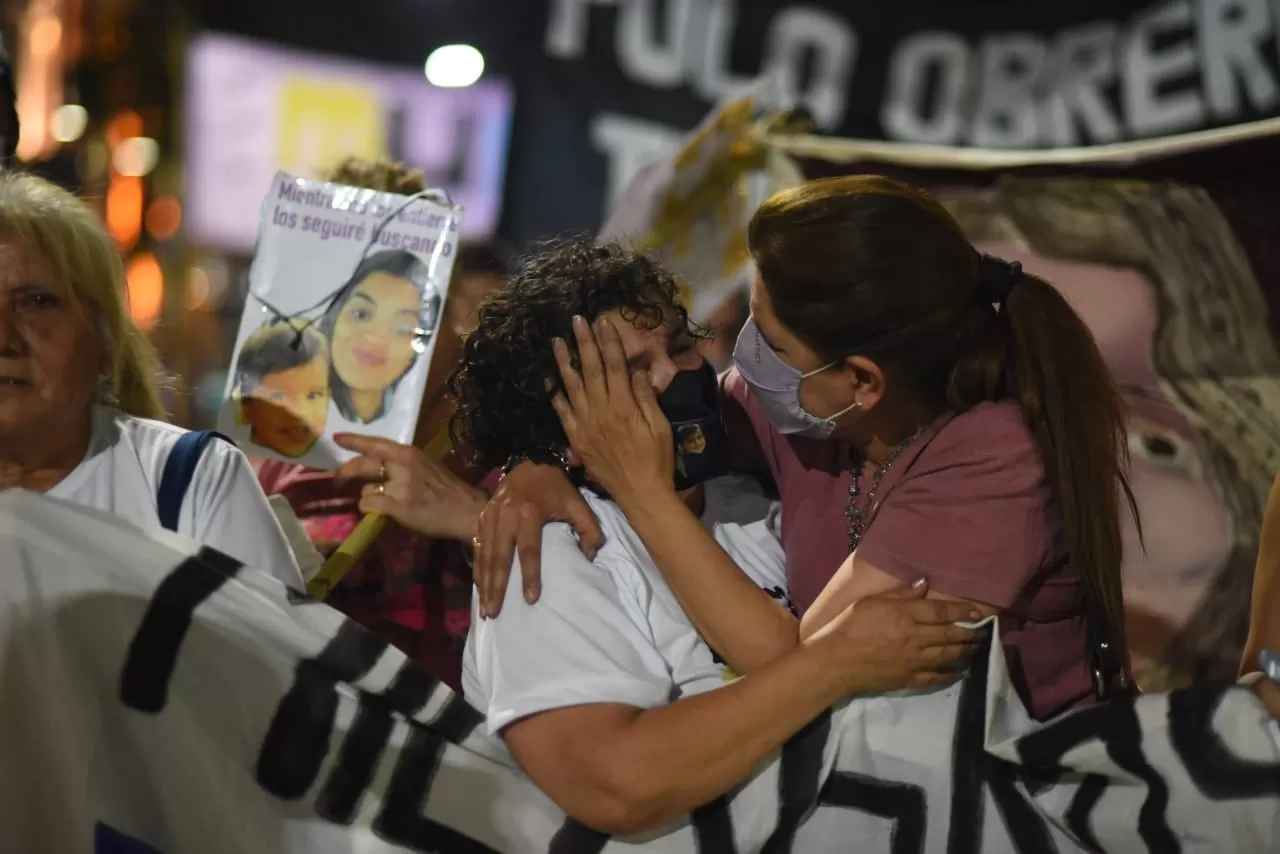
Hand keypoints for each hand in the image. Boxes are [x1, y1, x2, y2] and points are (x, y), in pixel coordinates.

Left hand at [334, 434, 485, 542]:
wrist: (467, 510)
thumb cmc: (448, 489)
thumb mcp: (427, 466)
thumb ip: (404, 464)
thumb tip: (379, 468)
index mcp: (409, 453)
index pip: (375, 443)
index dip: (354, 440)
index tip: (337, 438)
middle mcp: (403, 465)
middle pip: (362, 464)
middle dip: (345, 472)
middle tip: (338, 480)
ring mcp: (400, 486)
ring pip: (366, 489)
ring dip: (368, 497)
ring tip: (381, 505)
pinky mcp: (398, 506)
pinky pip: (369, 505)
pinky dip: (370, 510)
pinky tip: (382, 514)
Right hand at [475, 460, 604, 618]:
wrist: (531, 462)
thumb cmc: (556, 487)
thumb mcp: (578, 503)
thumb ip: (589, 530)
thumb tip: (588, 557)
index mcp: (529, 513)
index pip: (529, 551)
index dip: (530, 576)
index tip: (530, 599)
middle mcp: (505, 516)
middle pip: (499, 558)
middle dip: (496, 588)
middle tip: (495, 612)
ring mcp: (490, 517)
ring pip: (485, 555)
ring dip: (484, 583)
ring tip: (486, 608)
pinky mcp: (483, 518)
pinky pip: (478, 548)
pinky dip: (478, 569)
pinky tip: (479, 588)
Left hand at [550, 314, 674, 500]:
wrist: (640, 493)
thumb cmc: (656, 459)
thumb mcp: (659, 426)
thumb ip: (646, 398)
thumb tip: (636, 371)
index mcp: (624, 406)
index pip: (614, 366)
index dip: (608, 342)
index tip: (602, 322)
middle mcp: (601, 411)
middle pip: (590, 370)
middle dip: (584, 343)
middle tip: (576, 320)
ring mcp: (585, 425)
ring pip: (572, 387)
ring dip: (564, 362)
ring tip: (558, 341)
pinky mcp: (577, 439)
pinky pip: (563, 413)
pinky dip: (555, 395)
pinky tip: (550, 380)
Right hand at [805, 582, 986, 696]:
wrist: (834, 661)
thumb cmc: (848, 626)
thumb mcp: (871, 602)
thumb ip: (899, 594)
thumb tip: (924, 584)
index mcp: (905, 615)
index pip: (942, 611)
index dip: (962, 611)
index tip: (977, 612)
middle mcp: (915, 638)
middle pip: (950, 634)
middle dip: (969, 632)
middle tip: (983, 631)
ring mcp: (913, 660)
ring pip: (947, 655)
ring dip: (965, 651)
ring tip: (976, 648)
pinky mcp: (908, 679)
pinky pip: (935, 677)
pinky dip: (950, 675)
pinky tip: (960, 673)